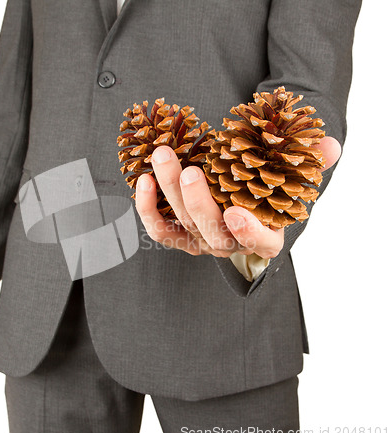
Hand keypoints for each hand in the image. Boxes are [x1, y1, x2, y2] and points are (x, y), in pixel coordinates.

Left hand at [135, 136, 340, 258]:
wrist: (240, 203)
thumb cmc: (266, 191)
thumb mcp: (292, 178)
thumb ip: (311, 164)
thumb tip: (330, 145)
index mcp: (264, 236)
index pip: (260, 244)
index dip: (249, 232)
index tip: (236, 212)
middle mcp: (229, 243)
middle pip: (211, 230)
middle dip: (197, 201)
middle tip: (190, 170)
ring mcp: (200, 240)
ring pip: (181, 223)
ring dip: (168, 192)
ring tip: (162, 157)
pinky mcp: (177, 233)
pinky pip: (158, 229)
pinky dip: (146, 208)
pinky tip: (144, 180)